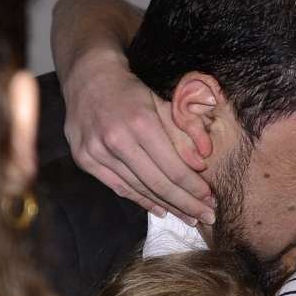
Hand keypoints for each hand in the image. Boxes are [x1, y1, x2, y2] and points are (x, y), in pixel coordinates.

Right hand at [62, 47, 214, 225]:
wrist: (88, 78)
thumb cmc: (131, 90)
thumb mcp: (163, 102)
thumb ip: (184, 131)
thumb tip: (202, 162)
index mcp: (140, 123)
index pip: (173, 167)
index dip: (193, 188)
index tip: (210, 199)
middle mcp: (116, 140)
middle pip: (157, 183)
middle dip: (185, 204)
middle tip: (206, 217)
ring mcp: (97, 152)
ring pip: (139, 189)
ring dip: (166, 205)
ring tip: (187, 216)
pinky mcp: (85, 160)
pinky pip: (118, 188)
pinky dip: (141, 200)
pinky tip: (160, 209)